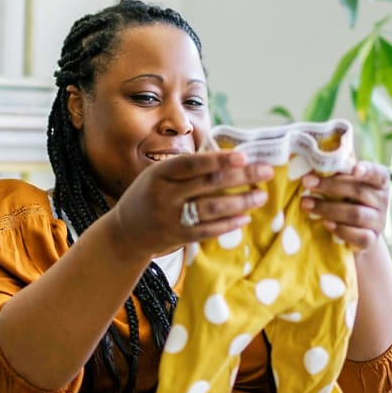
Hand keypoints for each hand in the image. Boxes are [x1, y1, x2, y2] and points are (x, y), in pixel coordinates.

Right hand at [106, 151, 273, 256]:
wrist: (126, 232)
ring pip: (212, 209)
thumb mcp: (158, 174)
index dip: (217, 160)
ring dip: (240, 202)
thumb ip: (186, 168)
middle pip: (208, 184)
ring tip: (261, 196)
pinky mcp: (178, 236)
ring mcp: (171, 218)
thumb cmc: (149, 194)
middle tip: (266, 171)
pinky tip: (245, 217)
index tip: (242, 156)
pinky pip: (207, 230)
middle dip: (240, 177)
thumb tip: (226, 157)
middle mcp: (164, 195)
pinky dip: (228, 224)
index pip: (192, 164)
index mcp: (159, 174)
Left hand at [300, 160, 391, 250]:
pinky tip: (326, 224)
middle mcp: (382, 200)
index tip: (354, 169)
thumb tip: (312, 160)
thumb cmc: (348, 200)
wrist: (357, 233)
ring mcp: (379, 221)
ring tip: (307, 205)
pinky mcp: (371, 240)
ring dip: (328, 209)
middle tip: (308, 183)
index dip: (367, 171)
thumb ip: (339, 172)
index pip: (378, 173)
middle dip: (330, 187)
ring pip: (356, 214)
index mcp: (379, 182)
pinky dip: (341, 230)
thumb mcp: (346, 184)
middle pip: (359, 192)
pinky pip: (359, 236)